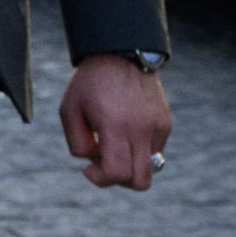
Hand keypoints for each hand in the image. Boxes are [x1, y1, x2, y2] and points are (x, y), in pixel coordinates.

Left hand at [61, 53, 169, 190]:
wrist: (121, 54)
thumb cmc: (90, 84)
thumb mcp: (69, 111)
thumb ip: (77, 143)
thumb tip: (93, 163)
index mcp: (117, 126)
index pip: (118, 173)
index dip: (101, 179)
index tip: (87, 168)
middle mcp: (143, 130)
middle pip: (141, 182)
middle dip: (119, 180)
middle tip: (103, 161)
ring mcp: (159, 127)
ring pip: (151, 168)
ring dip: (130, 165)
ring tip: (114, 143)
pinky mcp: (166, 123)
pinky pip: (155, 151)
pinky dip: (139, 150)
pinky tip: (125, 130)